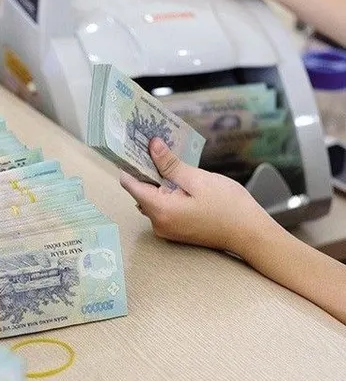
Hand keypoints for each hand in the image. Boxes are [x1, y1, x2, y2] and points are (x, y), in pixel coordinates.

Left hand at [119, 138, 275, 253]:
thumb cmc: (229, 206)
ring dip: (157, 182)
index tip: (132, 147)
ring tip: (168, 161)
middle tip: (153, 147)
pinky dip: (167, 194)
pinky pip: (163, 208)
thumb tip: (152, 146)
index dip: (130, 165)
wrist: (251, 234)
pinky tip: (179, 181)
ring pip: (152, 200)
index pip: (131, 185)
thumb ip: (170, 165)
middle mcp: (158, 223)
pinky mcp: (175, 230)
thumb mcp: (198, 179)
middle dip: (146, 170)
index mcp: (160, 211)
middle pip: (141, 192)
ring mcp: (166, 230)